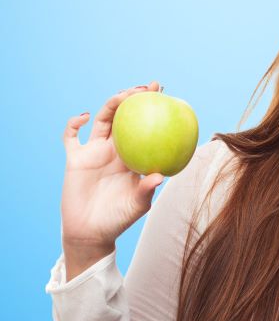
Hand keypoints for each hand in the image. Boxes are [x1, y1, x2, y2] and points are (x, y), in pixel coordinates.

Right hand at [61, 81, 164, 249]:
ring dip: (112, 104)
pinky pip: (71, 136)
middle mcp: (115, 150)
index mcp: (133, 157)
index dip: (153, 110)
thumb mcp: (137, 205)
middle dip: (134, 99)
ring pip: (102, 120)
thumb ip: (146, 189)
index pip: (145, 128)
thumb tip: (159, 176)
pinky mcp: (75, 158)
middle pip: (124, 117)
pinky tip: (85, 117)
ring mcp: (94, 152)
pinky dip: (74, 123)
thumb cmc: (118, 219)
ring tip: (124, 95)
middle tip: (148, 88)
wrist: (91, 232)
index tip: (164, 95)